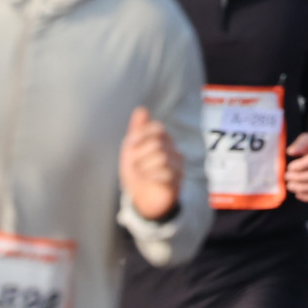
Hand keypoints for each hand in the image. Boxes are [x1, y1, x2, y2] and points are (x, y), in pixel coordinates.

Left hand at [120, 106, 183, 221]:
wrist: (142, 199)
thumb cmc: (138, 171)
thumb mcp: (131, 150)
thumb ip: (137, 130)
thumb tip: (142, 109)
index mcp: (162, 140)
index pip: (157, 128)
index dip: (141, 135)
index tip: (130, 146)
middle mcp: (173, 150)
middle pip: (157, 143)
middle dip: (139, 154)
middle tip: (133, 165)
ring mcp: (177, 166)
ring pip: (162, 157)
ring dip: (144, 167)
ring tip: (140, 173)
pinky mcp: (176, 181)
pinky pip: (166, 173)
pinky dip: (151, 176)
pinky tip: (146, 180)